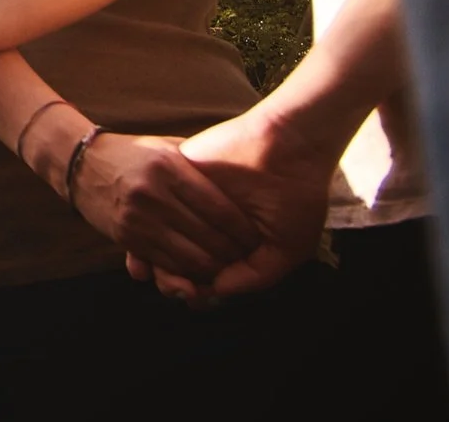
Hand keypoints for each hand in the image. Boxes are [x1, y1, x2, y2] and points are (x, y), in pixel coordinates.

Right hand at [69, 130, 260, 286]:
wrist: (81, 162)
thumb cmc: (134, 154)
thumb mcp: (167, 148)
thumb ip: (201, 163)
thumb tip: (243, 175)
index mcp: (169, 167)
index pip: (219, 208)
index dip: (243, 229)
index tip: (256, 237)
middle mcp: (153, 193)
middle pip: (207, 237)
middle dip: (233, 254)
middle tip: (248, 259)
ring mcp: (137, 218)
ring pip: (189, 258)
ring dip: (213, 270)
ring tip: (228, 269)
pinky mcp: (125, 236)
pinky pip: (165, 264)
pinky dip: (186, 274)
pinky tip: (199, 272)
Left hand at [127, 107, 334, 303]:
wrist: (288, 148)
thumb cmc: (296, 198)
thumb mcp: (286, 249)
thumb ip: (253, 276)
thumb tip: (216, 292)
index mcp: (231, 240)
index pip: (203, 270)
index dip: (195, 290)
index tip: (193, 299)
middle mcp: (207, 222)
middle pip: (177, 258)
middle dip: (174, 280)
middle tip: (180, 291)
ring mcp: (190, 201)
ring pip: (160, 237)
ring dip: (161, 261)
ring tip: (170, 274)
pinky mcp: (176, 176)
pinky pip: (154, 209)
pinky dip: (152, 229)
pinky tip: (155, 246)